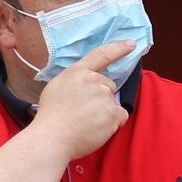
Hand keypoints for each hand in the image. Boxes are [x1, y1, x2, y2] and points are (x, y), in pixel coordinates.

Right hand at [29, 41, 132, 160]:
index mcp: (78, 72)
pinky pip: (120, 116)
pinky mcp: (112, 113)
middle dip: (101, 98)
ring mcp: (104, 96)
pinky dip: (113, 124)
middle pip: (109, 86)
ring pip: (113, 103)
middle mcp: (94, 80)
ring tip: (86, 123)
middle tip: (84, 112)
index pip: (102, 54)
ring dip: (105, 112)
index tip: (132, 44)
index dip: (119, 48)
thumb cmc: (50, 116)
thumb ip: (75, 81)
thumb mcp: (57, 86)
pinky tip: (97, 129)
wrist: (51, 137)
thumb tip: (85, 84)